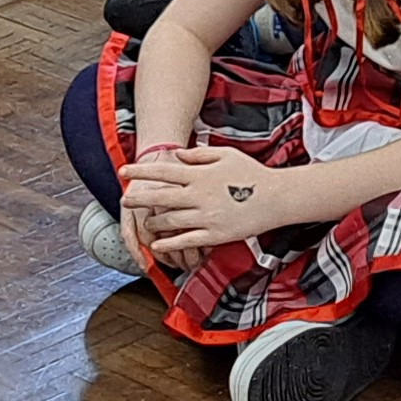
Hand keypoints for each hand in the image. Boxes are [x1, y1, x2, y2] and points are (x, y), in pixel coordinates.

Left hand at [120, 141, 296, 257]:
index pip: (163, 172)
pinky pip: (186, 241)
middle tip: (125, 201)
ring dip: (153, 223)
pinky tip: (158, 246)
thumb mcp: (225, 155)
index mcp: (200, 175)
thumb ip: (198, 155)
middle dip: (139, 199)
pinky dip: (169, 244)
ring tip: (146, 223)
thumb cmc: (251, 173)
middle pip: (160, 198)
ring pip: (170, 222)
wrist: (276, 197)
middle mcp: (199, 195)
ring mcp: (205, 216)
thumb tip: (177, 154)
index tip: (124, 171)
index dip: (141, 172)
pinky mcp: (214, 234)